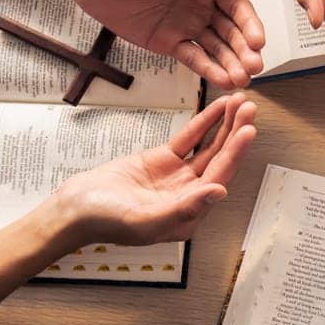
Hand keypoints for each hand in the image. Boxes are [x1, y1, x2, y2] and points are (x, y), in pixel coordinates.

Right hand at [53, 93, 256, 245]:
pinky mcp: (164, 160)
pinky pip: (189, 138)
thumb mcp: (143, 220)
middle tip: (250, 108)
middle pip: (220, 159)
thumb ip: (183, 208)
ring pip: (209, 146)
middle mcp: (190, 195)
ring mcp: (178, 176)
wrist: (73, 210)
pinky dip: (204, 122)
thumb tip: (219, 192)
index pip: (219, 178)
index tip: (248, 130)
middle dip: (237, 133)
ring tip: (241, 102)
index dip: (235, 154)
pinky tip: (218, 108)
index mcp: (190, 215)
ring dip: (226, 125)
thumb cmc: (103, 222)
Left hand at [69, 0, 266, 88]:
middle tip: (255, 66)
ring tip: (242, 80)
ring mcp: (188, 26)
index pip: (238, 7)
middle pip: (232, 32)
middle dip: (246, 51)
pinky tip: (222, 80)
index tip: (258, 41)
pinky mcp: (171, 43)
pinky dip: (210, 70)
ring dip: (233, 64)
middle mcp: (203, 6)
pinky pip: (195, 58)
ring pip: (217, 49)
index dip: (250, 25)